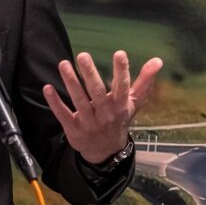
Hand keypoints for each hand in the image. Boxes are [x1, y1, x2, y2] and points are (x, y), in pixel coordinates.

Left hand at [42, 50, 161, 164]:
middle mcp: (105, 114)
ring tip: (63, 64)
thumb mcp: (133, 103)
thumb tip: (158, 60)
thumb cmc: (119, 119)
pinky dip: (55, 102)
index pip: (123, 87)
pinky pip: (63, 114)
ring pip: (79, 100)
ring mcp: (89, 122)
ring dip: (70, 82)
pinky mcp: (74, 129)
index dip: (122, 71)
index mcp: (120, 106)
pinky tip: (47, 87)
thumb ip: (144, 81)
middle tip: (83, 56)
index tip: (120, 53)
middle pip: (97, 92)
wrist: (106, 151)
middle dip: (90, 74)